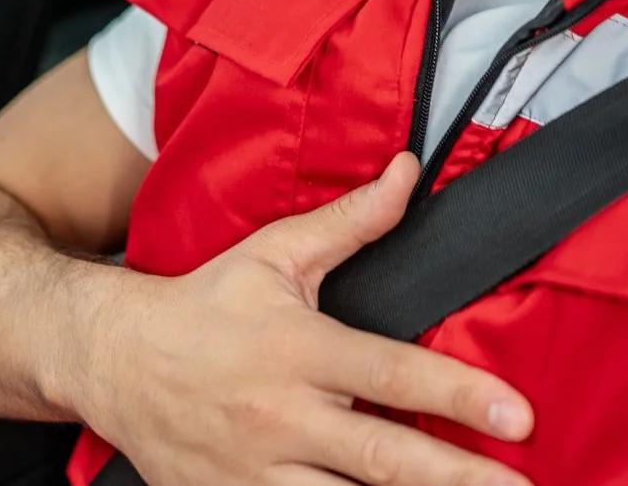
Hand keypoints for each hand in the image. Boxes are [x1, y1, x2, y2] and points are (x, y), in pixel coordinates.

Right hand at [69, 154, 533, 485]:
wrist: (108, 359)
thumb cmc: (204, 305)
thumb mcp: (274, 254)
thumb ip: (350, 221)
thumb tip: (409, 173)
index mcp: (298, 350)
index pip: (393, 373)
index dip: (460, 395)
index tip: (519, 416)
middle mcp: (282, 417)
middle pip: (384, 459)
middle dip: (457, 479)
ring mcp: (255, 474)